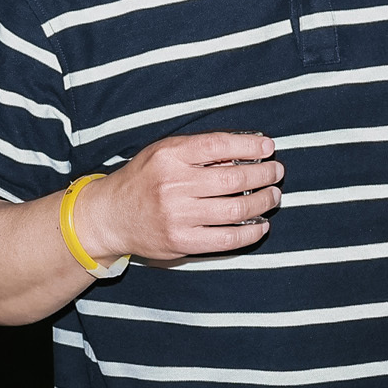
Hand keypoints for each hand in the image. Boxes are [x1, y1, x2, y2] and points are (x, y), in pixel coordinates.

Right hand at [72, 130, 282, 263]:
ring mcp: (178, 216)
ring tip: (274, 195)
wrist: (110, 216)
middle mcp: (173, 185)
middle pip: (234, 179)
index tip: (268, 146)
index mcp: (169, 156)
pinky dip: (250, 232)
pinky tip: (261, 224)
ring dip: (263, 202)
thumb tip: (245, 152)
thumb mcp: (163, 153)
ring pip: (236, 210)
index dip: (250, 146)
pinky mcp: (181, 242)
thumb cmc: (143, 180)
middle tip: (276, 171)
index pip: (219, 145)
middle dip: (264, 174)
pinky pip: (226, 240)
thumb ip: (198, 151)